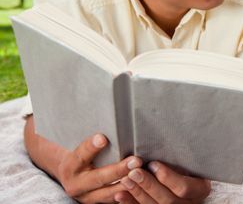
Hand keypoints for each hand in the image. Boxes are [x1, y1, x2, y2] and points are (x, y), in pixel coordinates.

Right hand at [24, 116, 141, 202]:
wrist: (71, 172)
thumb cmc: (81, 148)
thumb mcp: (81, 135)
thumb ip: (98, 117)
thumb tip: (126, 80)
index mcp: (70, 164)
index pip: (80, 154)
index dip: (91, 147)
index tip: (103, 137)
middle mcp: (76, 183)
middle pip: (99, 177)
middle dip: (118, 169)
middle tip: (136, 160)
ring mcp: (88, 197)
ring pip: (110, 193)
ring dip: (128, 184)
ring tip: (143, 174)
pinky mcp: (100, 203)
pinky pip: (117, 201)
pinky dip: (130, 195)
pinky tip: (144, 186)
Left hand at [115, 161, 210, 203]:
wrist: (185, 186)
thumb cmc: (188, 168)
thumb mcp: (190, 163)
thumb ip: (180, 160)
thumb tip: (159, 145)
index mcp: (199, 190)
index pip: (184, 188)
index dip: (168, 177)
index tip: (153, 164)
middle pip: (168, 200)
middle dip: (149, 185)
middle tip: (134, 172)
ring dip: (138, 193)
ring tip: (125, 179)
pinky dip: (130, 203)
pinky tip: (119, 195)